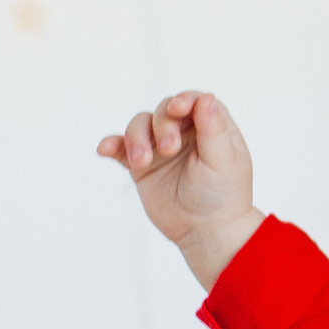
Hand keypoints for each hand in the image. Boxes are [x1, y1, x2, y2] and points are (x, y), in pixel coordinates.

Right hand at [97, 90, 263, 288]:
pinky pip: (122, 149)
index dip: (183, 100)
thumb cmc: (223, 196)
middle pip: (163, 111)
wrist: (206, 232)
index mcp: (211, 128)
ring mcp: (161, 148)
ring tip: (142, 162)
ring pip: (140, 126)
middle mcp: (185, 133)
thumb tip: (207, 97)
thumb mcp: (224, 161)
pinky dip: (112, 145)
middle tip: (169, 150)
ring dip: (136, 138)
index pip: (194, 101)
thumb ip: (213, 128)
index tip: (177, 109)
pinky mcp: (142, 165)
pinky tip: (105, 149)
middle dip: (162, 125)